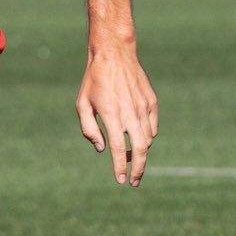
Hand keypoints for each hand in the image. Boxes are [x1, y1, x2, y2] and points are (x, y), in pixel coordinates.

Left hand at [76, 47, 158, 186]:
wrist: (115, 54)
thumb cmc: (94, 80)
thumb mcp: (82, 104)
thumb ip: (89, 129)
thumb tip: (102, 150)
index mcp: (111, 114)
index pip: (117, 149)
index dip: (120, 167)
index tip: (121, 180)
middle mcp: (130, 112)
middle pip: (140, 150)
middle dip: (138, 169)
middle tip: (134, 181)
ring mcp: (143, 107)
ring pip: (147, 139)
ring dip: (141, 154)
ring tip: (131, 159)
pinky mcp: (152, 102)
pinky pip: (153, 127)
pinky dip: (147, 137)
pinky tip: (139, 139)